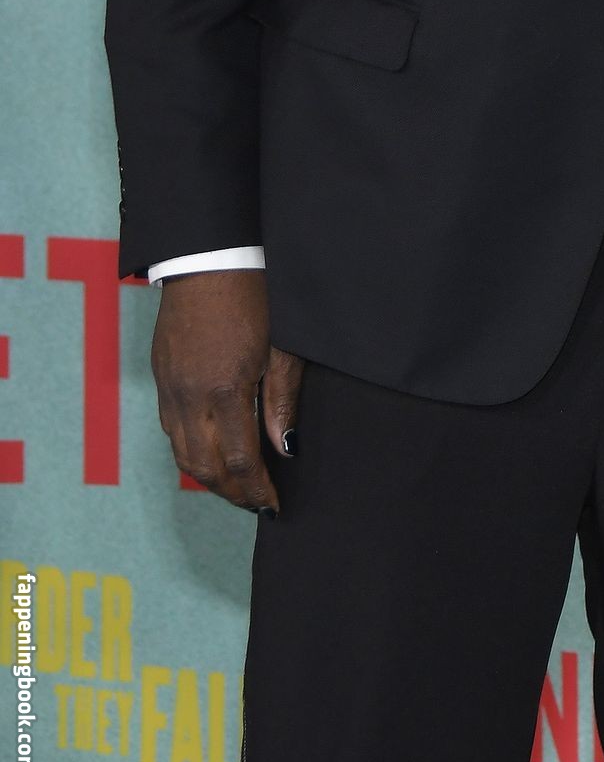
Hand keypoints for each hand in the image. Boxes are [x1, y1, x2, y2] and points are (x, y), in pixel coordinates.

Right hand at [150, 270, 304, 514]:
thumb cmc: (255, 295)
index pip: (241, 461)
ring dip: (209, 478)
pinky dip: (191, 451)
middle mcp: (191, 396)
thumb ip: (282, 400)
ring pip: (183, 455)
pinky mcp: (161, 377)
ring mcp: (171, 388)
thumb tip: (285, 447)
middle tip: (257, 503)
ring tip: (237, 487)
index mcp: (226, 389)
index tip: (275, 504)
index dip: (258, 490)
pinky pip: (171, 430)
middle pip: (206, 468)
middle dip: (233, 493)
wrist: (209, 258)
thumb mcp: (281, 346)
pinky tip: (212, 452)